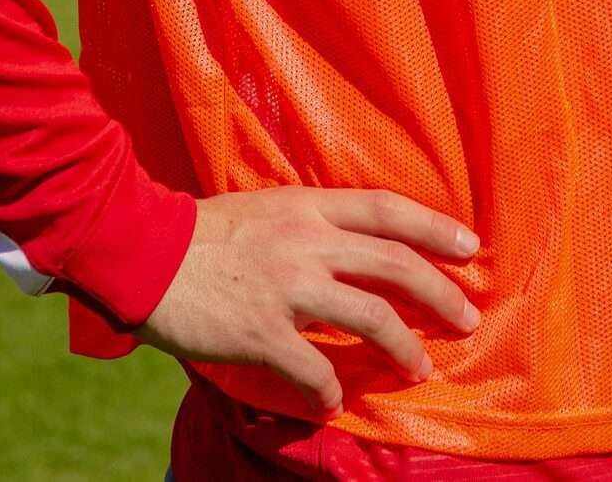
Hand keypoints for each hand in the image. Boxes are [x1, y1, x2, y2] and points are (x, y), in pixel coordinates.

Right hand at [134, 187, 480, 418]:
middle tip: (466, 317)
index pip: (387, 209)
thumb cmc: (200, 232)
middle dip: (439, 293)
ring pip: (371, 317)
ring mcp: (288, 287)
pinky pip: (314, 368)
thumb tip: (347, 248)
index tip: (471, 247)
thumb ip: (308, 223)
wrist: (140, 251)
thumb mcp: (265, 208)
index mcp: (307, 207)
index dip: (435, 226)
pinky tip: (332, 404)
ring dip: (404, 348)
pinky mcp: (263, 331)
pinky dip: (329, 391)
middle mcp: (306, 242)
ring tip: (421, 368)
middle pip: (395, 264)